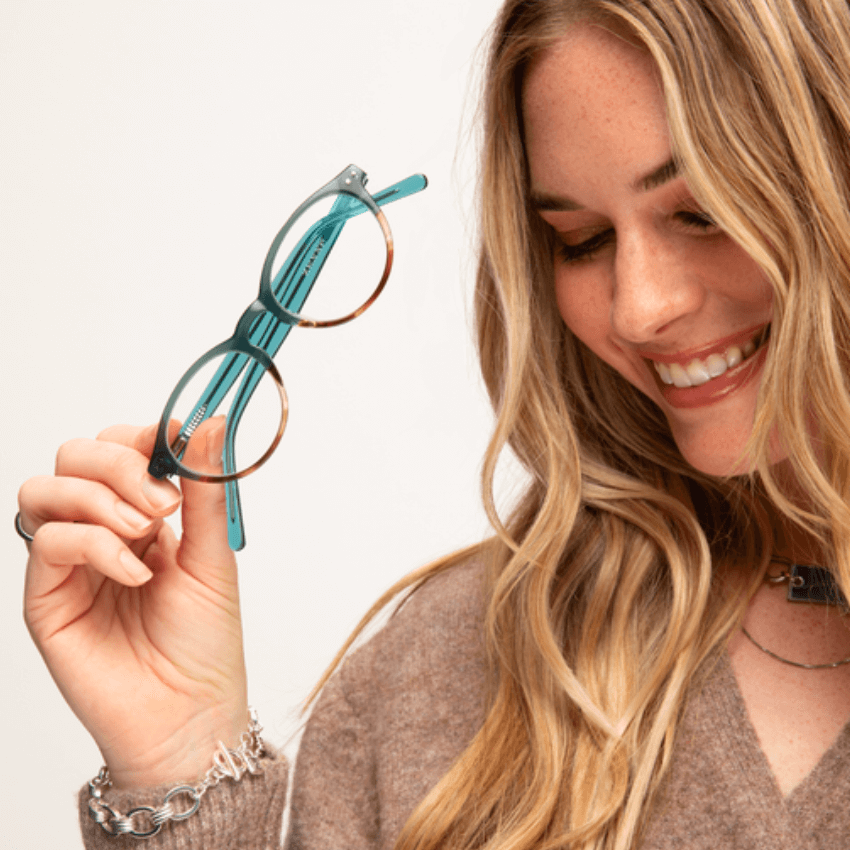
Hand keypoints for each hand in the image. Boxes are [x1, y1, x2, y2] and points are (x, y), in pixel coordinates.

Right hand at [19, 421, 249, 789]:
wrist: (192, 715)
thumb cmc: (205, 643)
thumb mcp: (214, 555)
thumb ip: (205, 488)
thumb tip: (210, 421)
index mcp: (142, 515)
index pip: (119, 446)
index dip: (142, 435)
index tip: (176, 438)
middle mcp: (100, 531)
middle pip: (75, 456)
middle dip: (120, 463)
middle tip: (164, 503)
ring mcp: (70, 564)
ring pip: (46, 489)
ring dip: (100, 497)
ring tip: (148, 533)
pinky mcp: (46, 598)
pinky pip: (47, 542)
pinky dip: (96, 545)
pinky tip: (137, 575)